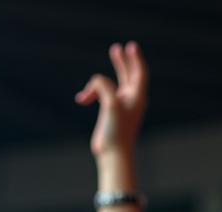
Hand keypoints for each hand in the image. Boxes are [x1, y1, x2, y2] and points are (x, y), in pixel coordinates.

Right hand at [76, 41, 147, 158]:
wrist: (113, 155)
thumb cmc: (116, 132)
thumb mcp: (110, 104)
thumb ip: (103, 86)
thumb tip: (94, 83)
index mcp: (137, 98)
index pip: (139, 73)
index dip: (136, 59)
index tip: (131, 46)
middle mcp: (131, 101)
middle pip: (129, 76)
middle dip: (124, 62)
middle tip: (119, 48)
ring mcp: (120, 107)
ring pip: (115, 84)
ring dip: (107, 75)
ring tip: (103, 67)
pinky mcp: (110, 113)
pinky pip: (102, 95)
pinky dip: (92, 93)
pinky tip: (81, 99)